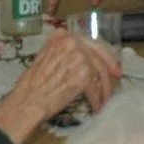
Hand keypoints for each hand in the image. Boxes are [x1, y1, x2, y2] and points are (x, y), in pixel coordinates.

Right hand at [0, 30, 120, 143]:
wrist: (27, 101)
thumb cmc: (32, 85)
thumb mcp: (47, 57)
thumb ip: (66, 53)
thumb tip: (87, 59)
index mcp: (62, 36)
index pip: (90, 42)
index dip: (102, 53)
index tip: (109, 63)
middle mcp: (72, 42)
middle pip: (99, 55)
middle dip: (109, 68)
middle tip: (116, 78)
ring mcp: (79, 57)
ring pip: (99, 73)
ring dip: (104, 88)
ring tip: (104, 99)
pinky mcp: (84, 75)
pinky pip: (96, 88)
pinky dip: (97, 99)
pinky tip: (96, 107)